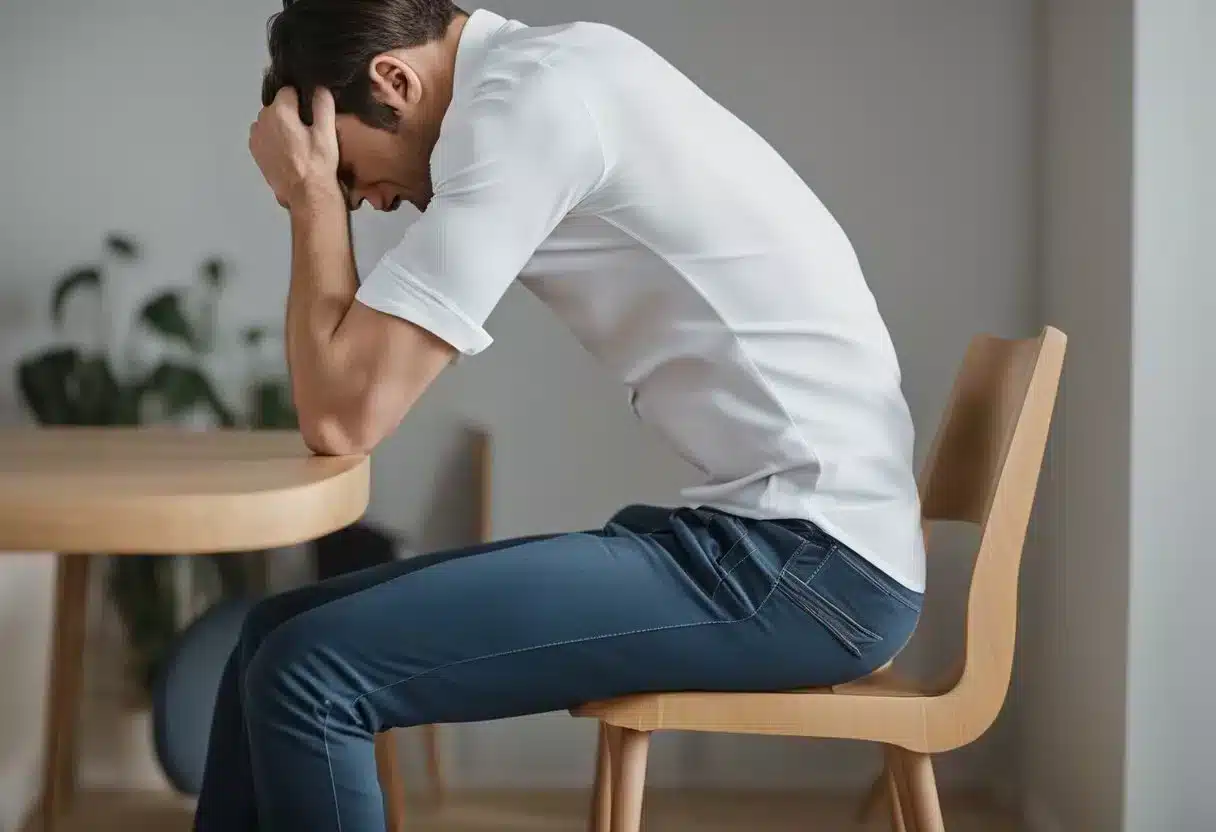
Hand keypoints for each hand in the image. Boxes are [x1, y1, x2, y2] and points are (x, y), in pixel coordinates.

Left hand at [249, 87, 339, 208]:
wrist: (305, 194)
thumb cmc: (318, 163)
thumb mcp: (326, 133)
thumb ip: (322, 105)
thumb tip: (319, 88)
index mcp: (280, 111)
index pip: (288, 91)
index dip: (302, 100)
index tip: (310, 116)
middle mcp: (262, 120)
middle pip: (277, 106)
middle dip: (289, 113)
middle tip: (306, 132)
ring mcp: (256, 136)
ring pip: (269, 121)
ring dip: (279, 126)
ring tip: (296, 144)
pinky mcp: (255, 151)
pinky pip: (263, 136)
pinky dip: (272, 139)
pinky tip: (285, 151)